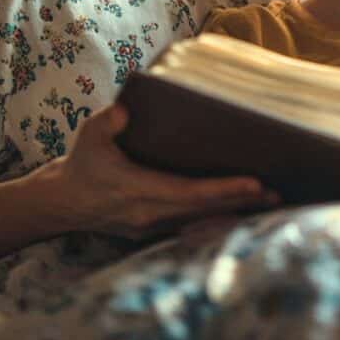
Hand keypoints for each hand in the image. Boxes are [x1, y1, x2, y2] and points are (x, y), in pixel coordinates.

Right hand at [53, 103, 278, 238]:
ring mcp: (153, 227)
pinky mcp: (154, 230)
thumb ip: (107, 122)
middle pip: (205, 210)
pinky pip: (192, 226)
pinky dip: (218, 218)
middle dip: (241, 201)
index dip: (223, 189)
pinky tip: (242, 211)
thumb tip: (125, 109)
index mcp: (138, 190)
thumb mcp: (88, 136)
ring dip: (235, 211)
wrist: (63, 203)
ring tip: (269, 200)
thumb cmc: (82, 164)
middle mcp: (150, 214)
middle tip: (276, 191)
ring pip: (202, 221)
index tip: (253, 182)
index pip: (189, 193)